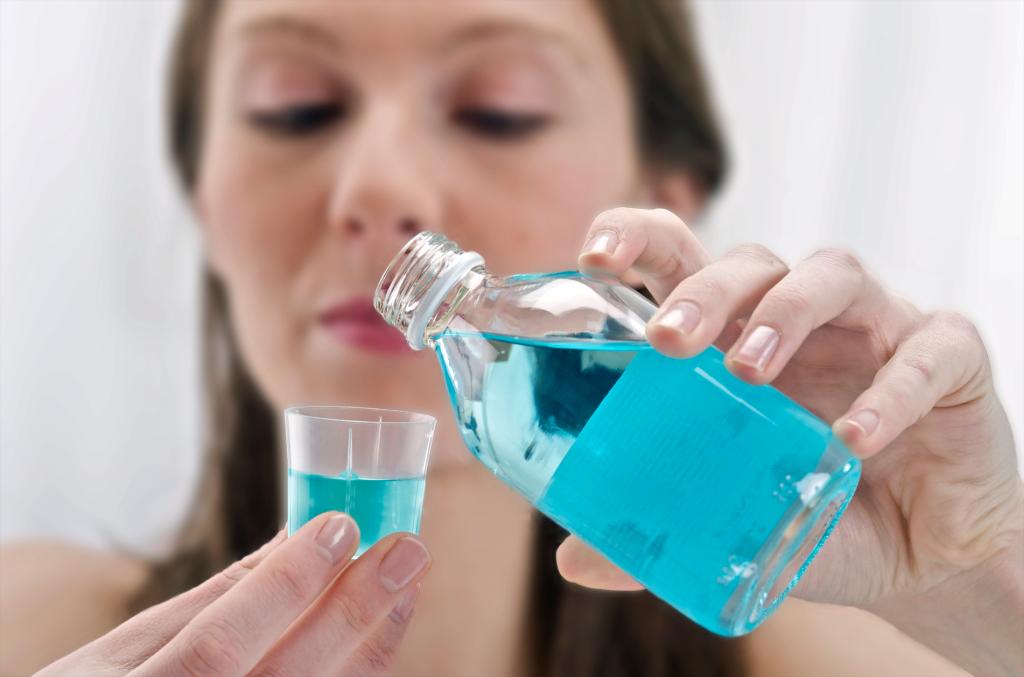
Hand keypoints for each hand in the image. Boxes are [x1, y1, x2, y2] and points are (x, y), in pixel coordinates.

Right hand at [39, 513, 429, 676]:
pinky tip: (380, 636)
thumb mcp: (119, 655)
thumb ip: (210, 603)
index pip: (218, 646)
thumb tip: (293, 537)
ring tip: (406, 586)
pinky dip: (355, 675)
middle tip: (406, 550)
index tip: (339, 526)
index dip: (284, 587)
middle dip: (351, 612)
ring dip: (368, 645)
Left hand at [558, 208, 1023, 672]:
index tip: (594, 258)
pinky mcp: (949, 360)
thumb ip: (660, 529)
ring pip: (832, 275)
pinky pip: (928, 352)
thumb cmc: (815, 514)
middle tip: (669, 341)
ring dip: (787, 312)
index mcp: (738, 336)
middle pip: (751, 263)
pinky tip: (853, 440)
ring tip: (751, 370)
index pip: (683, 258)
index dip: (637, 239)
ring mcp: (878, 329)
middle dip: (705, 291)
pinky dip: (891, 391)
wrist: (922, 559)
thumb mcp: (733, 522)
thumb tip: (576, 559)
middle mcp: (804, 318)